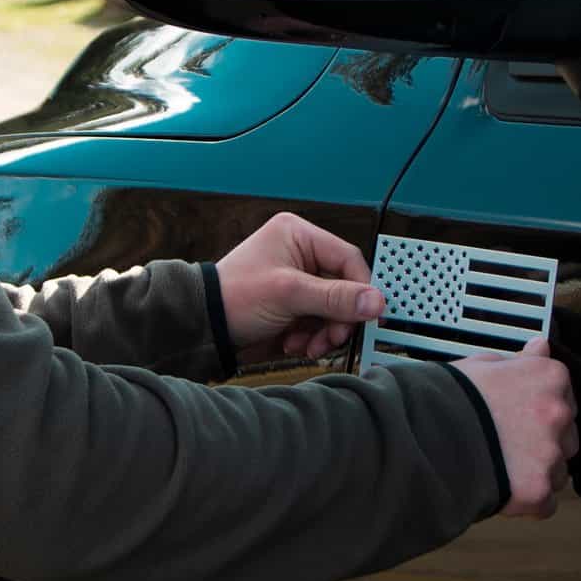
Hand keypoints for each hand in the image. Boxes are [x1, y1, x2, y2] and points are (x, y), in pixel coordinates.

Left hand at [215, 212, 384, 363]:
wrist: (204, 327)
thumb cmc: (235, 297)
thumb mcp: (288, 294)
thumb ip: (334, 297)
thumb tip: (376, 301)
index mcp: (298, 235)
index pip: (347, 258)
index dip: (362, 287)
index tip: (368, 314)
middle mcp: (301, 254)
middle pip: (344, 287)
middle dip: (338, 317)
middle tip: (333, 337)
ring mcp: (298, 281)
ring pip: (335, 308)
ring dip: (326, 331)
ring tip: (308, 345)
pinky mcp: (294, 305)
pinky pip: (320, 321)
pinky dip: (313, 337)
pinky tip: (294, 344)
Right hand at [455, 337, 577, 518]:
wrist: (427, 433)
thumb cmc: (450, 395)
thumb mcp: (482, 363)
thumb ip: (518, 359)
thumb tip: (540, 346)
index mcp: (549, 378)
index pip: (562, 393)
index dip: (537, 404)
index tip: (518, 411)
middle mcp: (558, 414)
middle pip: (565, 434)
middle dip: (542, 439)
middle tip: (505, 440)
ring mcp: (551, 454)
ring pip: (557, 469)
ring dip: (536, 470)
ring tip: (498, 465)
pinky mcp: (538, 489)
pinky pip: (545, 502)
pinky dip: (528, 501)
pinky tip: (502, 488)